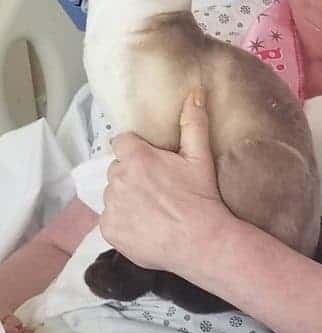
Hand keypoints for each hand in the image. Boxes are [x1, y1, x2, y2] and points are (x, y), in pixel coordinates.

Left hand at [100, 88, 235, 275]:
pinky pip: (110, 219)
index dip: (137, 151)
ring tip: (152, 208)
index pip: (123, 143)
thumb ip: (193, 122)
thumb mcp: (200, 157)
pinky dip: (123, 221)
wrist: (200, 241)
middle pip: (118, 168)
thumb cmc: (201, 196)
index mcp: (136, 158)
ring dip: (126, 197)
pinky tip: (144, 225)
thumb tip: (195, 91)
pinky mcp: (108, 230)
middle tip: (157, 187)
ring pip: (113, 194)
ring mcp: (111, 206)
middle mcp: (117, 179)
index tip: (153, 162)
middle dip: (132, 174)